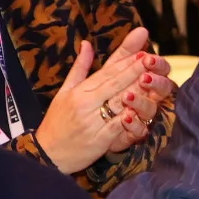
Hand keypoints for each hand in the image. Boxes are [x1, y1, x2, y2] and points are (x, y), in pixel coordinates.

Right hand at [36, 26, 172, 175]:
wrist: (47, 154)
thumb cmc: (57, 122)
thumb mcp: (64, 92)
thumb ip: (79, 68)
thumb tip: (86, 44)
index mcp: (79, 91)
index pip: (106, 73)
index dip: (125, 62)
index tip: (141, 52)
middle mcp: (86, 104)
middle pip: (114, 85)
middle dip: (134, 71)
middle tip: (150, 58)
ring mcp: (92, 123)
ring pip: (117, 104)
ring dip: (136, 91)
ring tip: (151, 79)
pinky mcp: (98, 141)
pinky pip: (115, 127)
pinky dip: (127, 119)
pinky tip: (139, 110)